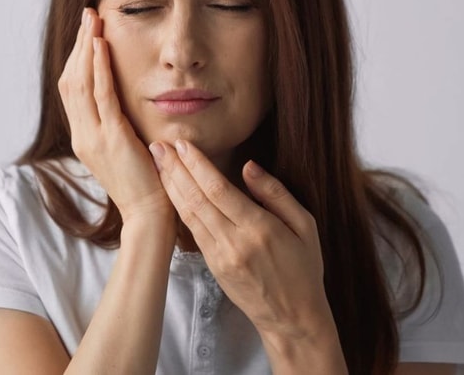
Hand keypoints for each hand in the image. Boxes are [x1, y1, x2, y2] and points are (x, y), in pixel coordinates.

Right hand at [58, 8, 172, 222]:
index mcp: (83, 137)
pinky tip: (102, 46)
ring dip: (87, 48)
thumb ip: (117, 126)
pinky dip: (99, 68)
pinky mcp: (111, 138)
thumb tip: (122, 102)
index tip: (88, 32)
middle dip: (79, 45)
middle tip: (89, 15)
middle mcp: (82, 135)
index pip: (71, 89)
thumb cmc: (146, 183)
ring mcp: (93, 137)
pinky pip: (101, 96)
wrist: (149, 215)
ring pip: (81, 83)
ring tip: (94, 21)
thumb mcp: (125, 150)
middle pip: (70, 80)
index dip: (77, 58)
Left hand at [149, 139, 335, 342]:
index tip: (183, 143)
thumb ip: (276, 194)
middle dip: (175, 169)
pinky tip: (171, 191)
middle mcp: (234, 242)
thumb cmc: (304, 269)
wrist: (293, 319)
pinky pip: (191, 231)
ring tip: (158, 162)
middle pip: (196, 199)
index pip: (219, 189)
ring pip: (188, 214)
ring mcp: (220, 256)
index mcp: (260, 229)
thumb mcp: (305, 226)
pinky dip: (178, 208)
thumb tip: (248, 166)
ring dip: (171, 186)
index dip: (197, 164)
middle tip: (158, 144)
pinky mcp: (212, 266)